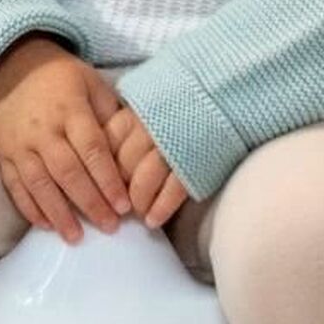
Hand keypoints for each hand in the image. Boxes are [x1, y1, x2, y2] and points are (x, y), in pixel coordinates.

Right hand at [0, 33, 131, 243]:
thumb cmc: (60, 79)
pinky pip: (15, 186)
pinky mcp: (3, 155)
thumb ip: (111, 114)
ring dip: (59, 213)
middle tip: (109, 227)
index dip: (108, 180)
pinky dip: (30, 208)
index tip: (124, 205)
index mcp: (70, 110)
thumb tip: (134, 145)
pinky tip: (46, 226)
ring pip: (40, 184)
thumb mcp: (90, 83)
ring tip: (76, 238)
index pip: (92, 150)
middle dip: (90, 202)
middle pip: (68, 172)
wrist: (8, 68)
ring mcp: (20, 145)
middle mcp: (44, 130)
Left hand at [104, 104, 188, 228]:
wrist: (222, 102)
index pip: (106, 145)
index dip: (103, 171)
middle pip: (123, 166)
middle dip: (118, 191)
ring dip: (138, 203)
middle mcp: (150, 127)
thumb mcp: (146, 111)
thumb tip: (101, 166)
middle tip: (119, 208)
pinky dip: (161, 208)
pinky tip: (153, 221)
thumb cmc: (180, 113)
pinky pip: (173, 190)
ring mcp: (173, 144)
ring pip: (144, 180)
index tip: (103, 187)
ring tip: (138, 215)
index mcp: (134, 113)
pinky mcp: (195, 162)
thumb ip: (125, 132)